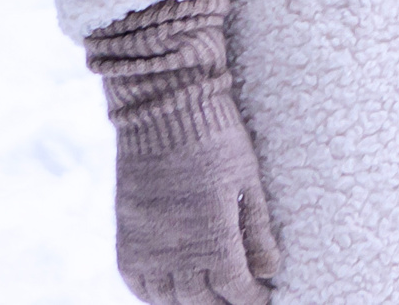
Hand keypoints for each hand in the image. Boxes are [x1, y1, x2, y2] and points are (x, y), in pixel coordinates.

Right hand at [112, 112, 280, 304]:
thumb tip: (271, 270)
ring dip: (192, 303)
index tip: (265, 296)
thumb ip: (258, 231)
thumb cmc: (216, 141)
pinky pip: (139, 284)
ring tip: (212, 297)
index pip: (236, 289)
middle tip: (241, 298)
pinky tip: (173, 290)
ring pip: (169, 299)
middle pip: (202, 301)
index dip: (253, 298)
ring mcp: (146, 249)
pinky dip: (157, 295)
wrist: (164, 113)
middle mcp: (175, 254)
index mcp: (213, 241)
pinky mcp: (127, 239)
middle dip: (225, 304)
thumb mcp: (248, 182)